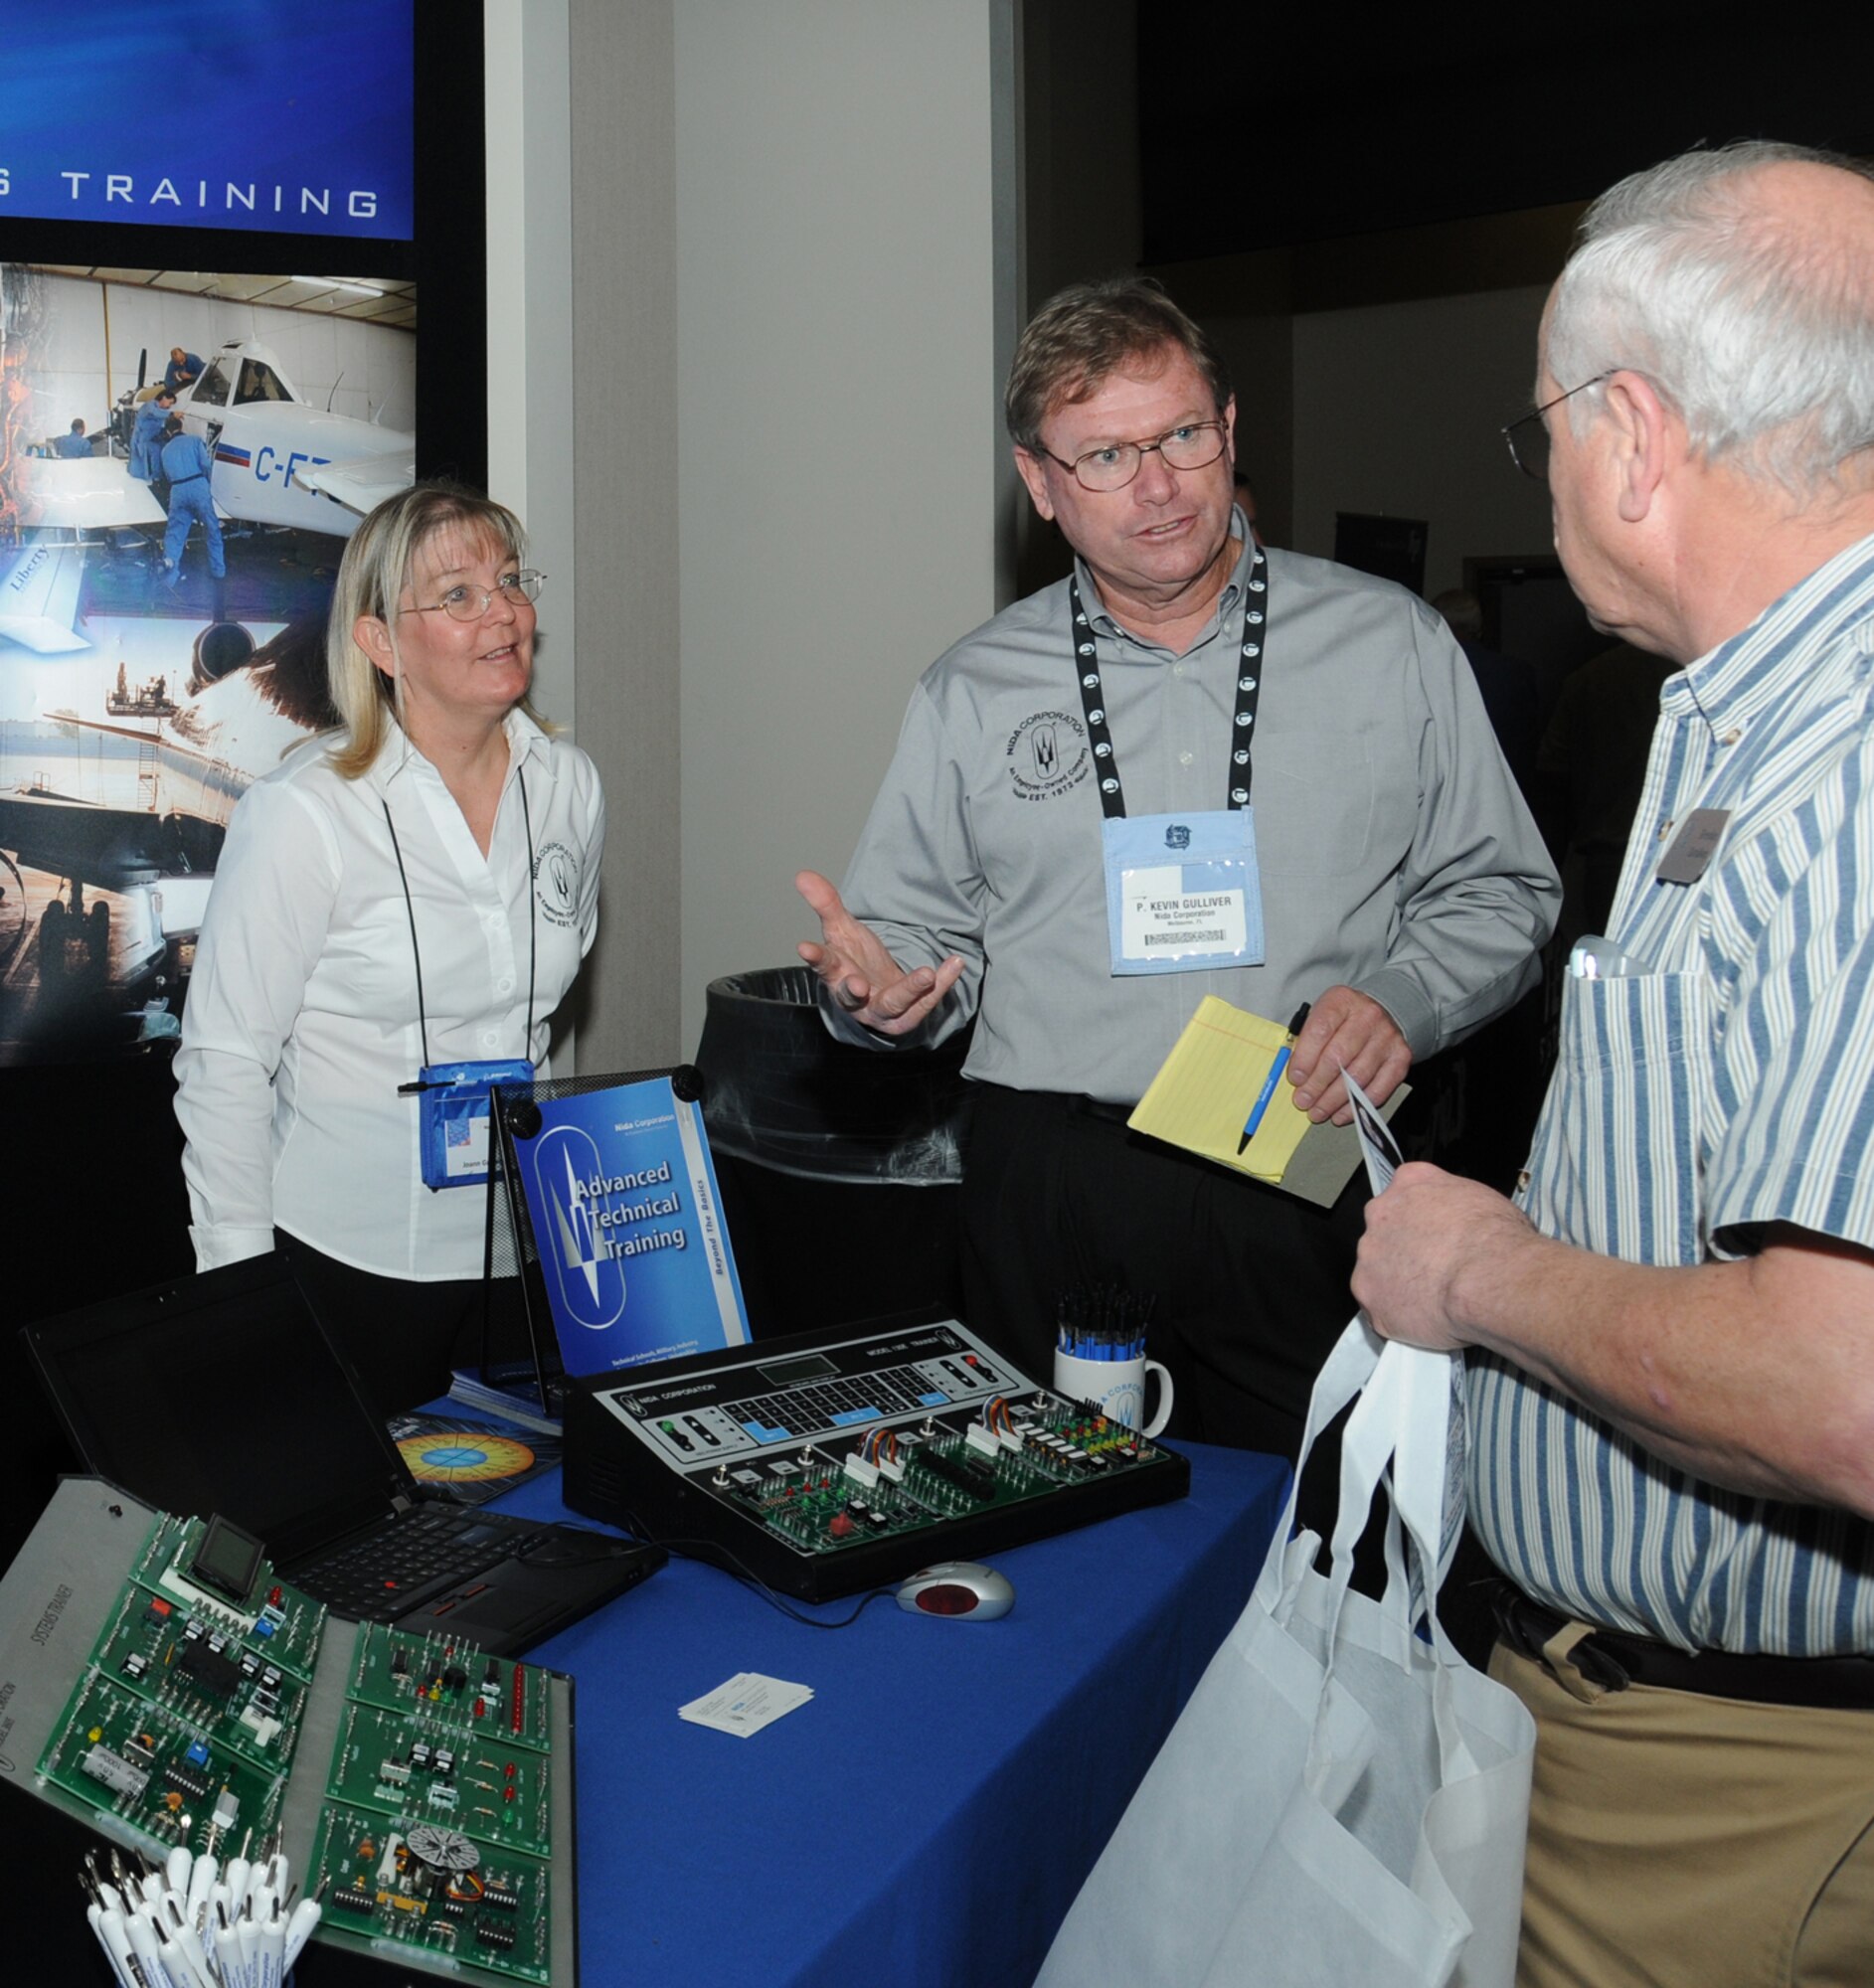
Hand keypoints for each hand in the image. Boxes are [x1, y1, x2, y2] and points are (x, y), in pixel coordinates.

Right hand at [794, 870, 964, 1035]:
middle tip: (859, 985)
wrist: (879, 994)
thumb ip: (827, 904)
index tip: (805, 947)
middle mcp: (855, 998)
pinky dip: (941, 984)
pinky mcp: (907, 1017)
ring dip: (909, 990)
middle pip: (851, 996)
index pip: (823, 964)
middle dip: (854, 991)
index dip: (815, 957)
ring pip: (893, 1005)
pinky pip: (925, 1003)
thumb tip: (802, 874)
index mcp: (835, 974)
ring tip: (926, 974)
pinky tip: (954, 963)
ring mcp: (881, 1011)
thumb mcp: (843, 930)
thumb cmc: (856, 962)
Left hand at [1285, 984, 1410, 1123]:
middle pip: (1338, 1057)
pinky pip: (1379, 1088)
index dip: (1305, 1059)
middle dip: (1317, 1085)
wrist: (1382, 1011)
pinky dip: (1357, 1106)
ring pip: (1357, 1076)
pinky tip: (1341, 1114)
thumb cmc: (1343, 1019)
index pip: (1320, 1031)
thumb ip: (1306, 1041)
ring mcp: (1387, 1037)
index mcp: (1341, 1001)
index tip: (1295, 1079)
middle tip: (1303, 1101)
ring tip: (1318, 1111)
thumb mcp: (1320, 1016)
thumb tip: (1296, 1077)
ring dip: (1334, 1100)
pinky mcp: (1401, 1057)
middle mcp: (1368, 1016)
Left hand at [1353, 1162, 1536, 1352]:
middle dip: (1404, 1250)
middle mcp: (1380, 1214)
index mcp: (1411, 1183)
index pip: (1406, 1193)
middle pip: (1385, 1232)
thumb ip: (1455, 1206)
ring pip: (1376, 1271)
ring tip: (1432, 1298)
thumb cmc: (1496, 1239)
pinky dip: (1398, 1315)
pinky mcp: (1369, 1296)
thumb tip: (1460, 1224)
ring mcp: (1369, 1257)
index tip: (1436, 1234)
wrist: (1488, 1278)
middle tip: (1433, 1269)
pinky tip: (1425, 1318)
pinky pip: (1380, 1307)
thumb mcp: (1483, 1200)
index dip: (1422, 1218)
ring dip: (1397, 1283)